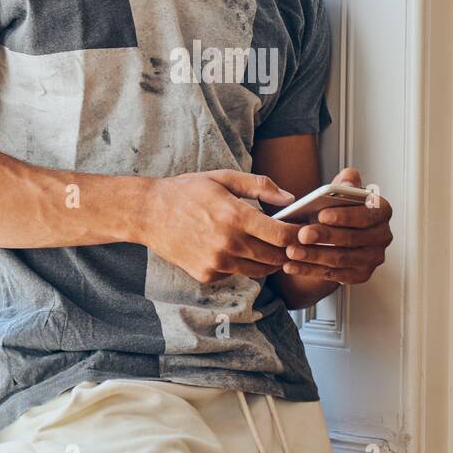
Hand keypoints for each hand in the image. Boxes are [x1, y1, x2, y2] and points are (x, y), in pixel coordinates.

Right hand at [139, 169, 300, 284]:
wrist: (149, 213)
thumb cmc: (187, 191)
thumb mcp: (224, 178)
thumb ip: (260, 186)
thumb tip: (290, 197)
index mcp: (236, 216)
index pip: (282, 235)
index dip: (298, 234)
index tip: (303, 230)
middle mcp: (228, 244)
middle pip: (275, 256)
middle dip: (287, 249)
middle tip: (291, 241)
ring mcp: (217, 263)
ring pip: (259, 270)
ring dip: (268, 260)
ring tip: (268, 246)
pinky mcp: (207, 275)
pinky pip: (237, 274)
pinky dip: (243, 265)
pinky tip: (237, 250)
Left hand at [280, 166, 392, 284]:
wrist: (338, 234)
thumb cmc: (341, 209)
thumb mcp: (344, 191)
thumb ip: (346, 181)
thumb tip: (348, 179)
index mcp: (381, 211)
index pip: (366, 215)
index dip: (344, 216)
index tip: (321, 215)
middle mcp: (382, 236)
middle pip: (352, 239)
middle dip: (325, 237)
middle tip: (302, 234)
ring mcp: (373, 258)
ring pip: (341, 259)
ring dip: (314, 256)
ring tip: (292, 250)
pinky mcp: (360, 275)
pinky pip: (333, 275)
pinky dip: (310, 270)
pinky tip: (292, 265)